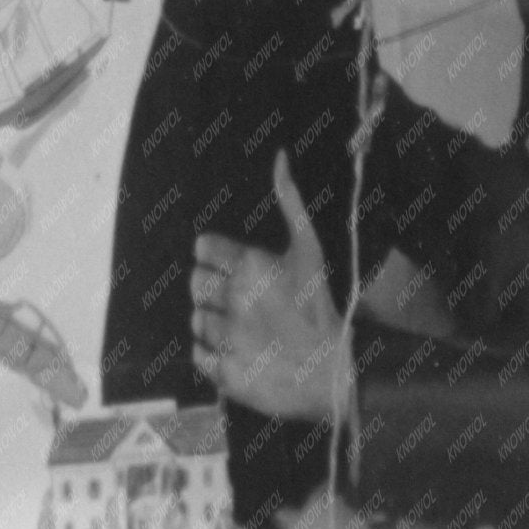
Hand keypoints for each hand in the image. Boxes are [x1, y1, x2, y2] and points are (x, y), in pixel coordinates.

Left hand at [190, 152, 349, 419]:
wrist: (333, 372)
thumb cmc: (320, 303)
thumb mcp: (309, 247)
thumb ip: (289, 199)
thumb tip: (279, 156)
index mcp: (252, 266)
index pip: (203, 248)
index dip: (216, 255)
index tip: (231, 264)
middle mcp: (235, 300)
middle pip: (195, 282)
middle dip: (213, 286)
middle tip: (237, 295)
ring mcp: (229, 339)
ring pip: (196, 318)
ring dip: (214, 320)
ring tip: (242, 324)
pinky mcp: (225, 373)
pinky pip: (198, 354)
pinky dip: (212, 352)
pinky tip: (237, 348)